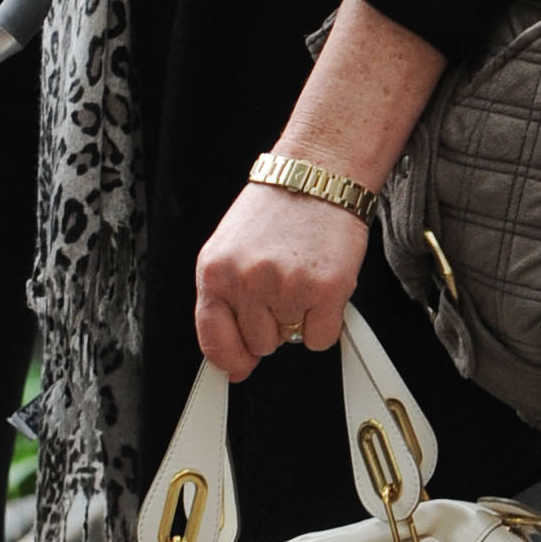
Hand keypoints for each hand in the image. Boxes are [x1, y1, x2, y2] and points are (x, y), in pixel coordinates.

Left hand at [194, 184, 368, 382]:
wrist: (318, 176)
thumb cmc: (278, 209)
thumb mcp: (231, 247)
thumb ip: (226, 300)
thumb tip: (236, 361)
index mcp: (215, 270)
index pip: (213, 339)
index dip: (230, 359)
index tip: (240, 365)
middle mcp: (247, 280)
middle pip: (259, 343)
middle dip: (273, 325)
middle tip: (283, 289)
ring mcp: (286, 287)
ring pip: (291, 339)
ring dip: (300, 318)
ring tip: (301, 279)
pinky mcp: (325, 290)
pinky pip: (322, 337)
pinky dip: (326, 321)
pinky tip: (322, 287)